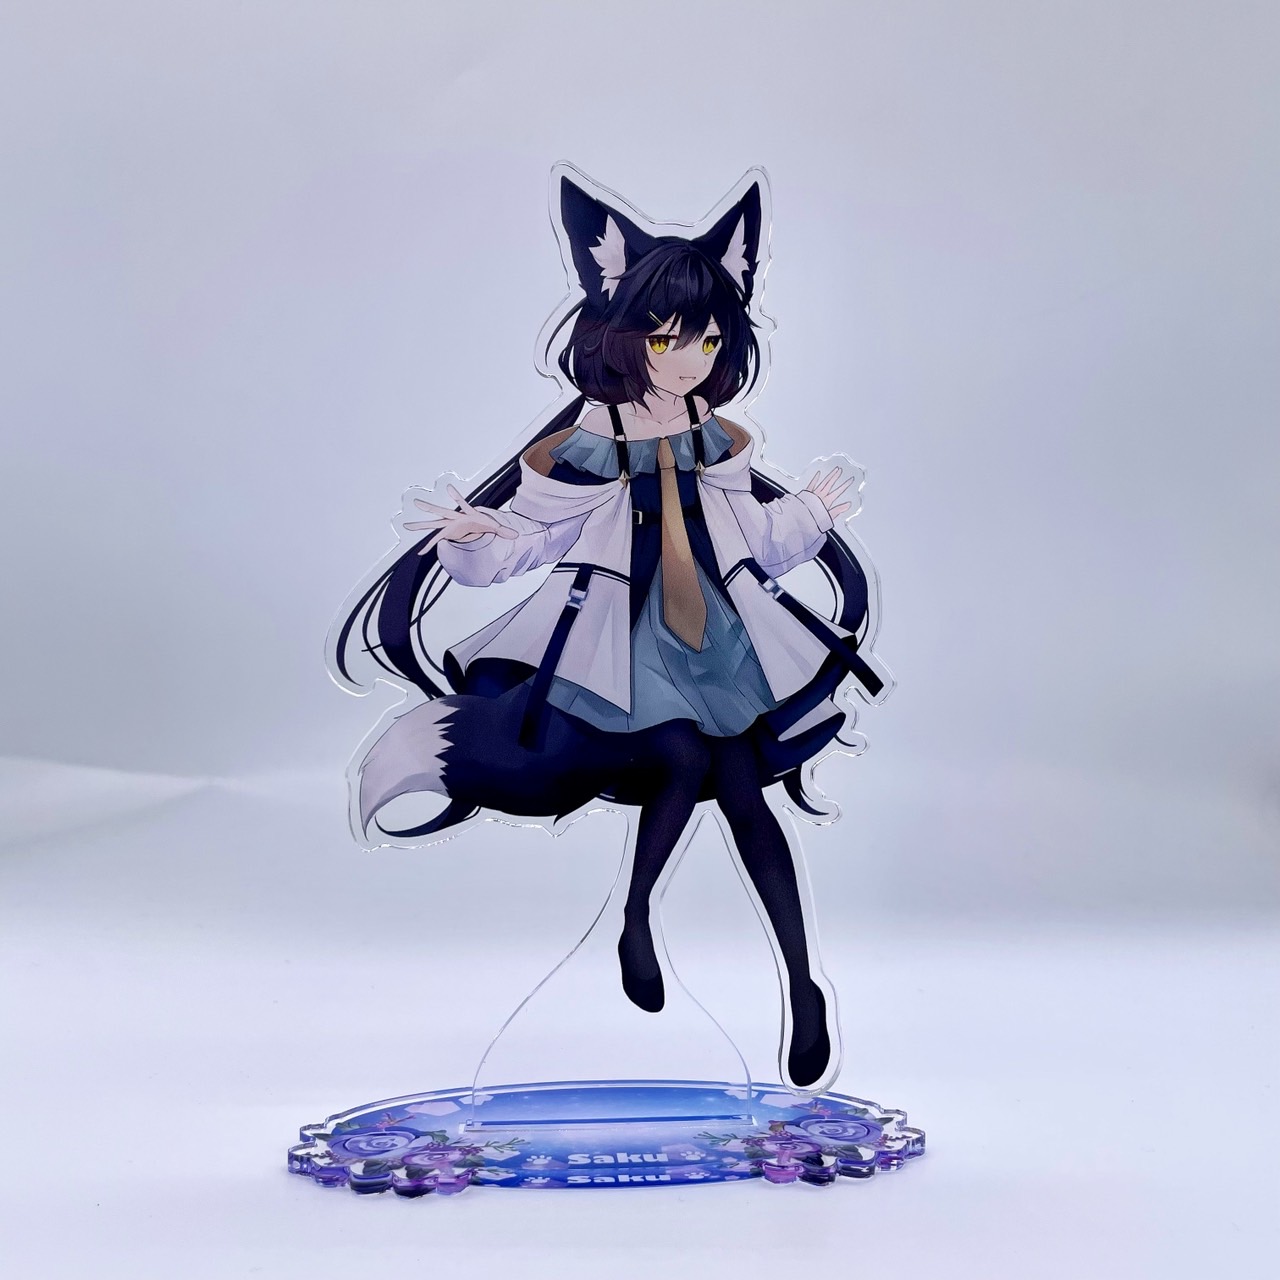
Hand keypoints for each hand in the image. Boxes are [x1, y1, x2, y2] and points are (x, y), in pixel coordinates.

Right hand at [404, 484, 518, 554]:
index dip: (456, 496)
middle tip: (416, 502)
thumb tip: (516, 535)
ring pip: (433, 525)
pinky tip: (421, 552)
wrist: (482, 525)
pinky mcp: (449, 533)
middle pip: (441, 512)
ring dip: (421, 526)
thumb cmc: (487, 522)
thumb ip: (505, 530)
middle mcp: (456, 518)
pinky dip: (429, 546)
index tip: (448, 487)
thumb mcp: (496, 526)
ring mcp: (450, 525)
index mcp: (468, 514)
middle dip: (429, 508)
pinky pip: (436, 540)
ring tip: (406, 525)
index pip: (462, 504)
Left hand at [802, 466, 854, 518]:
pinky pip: (812, 484)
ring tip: (834, 470)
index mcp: (826, 501)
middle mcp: (820, 495)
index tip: (850, 479)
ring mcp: (813, 493)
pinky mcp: (806, 493)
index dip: (845, 485)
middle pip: (830, 483)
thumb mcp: (828, 517)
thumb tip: (848, 505)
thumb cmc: (812, 519)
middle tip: (840, 470)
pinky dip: (815, 478)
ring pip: (823, 482)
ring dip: (829, 476)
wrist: (799, 518)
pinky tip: (818, 473)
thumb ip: (838, 510)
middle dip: (836, 476)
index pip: (838, 491)